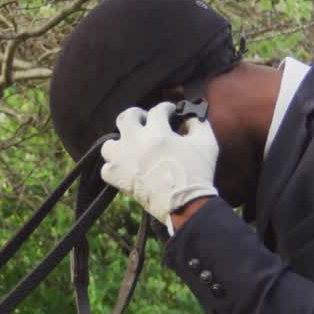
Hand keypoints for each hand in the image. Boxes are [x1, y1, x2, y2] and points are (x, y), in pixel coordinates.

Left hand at [100, 102, 218, 226]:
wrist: (186, 205)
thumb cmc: (198, 173)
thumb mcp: (207, 144)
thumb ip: (199, 124)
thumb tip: (189, 118)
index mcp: (157, 133)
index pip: (158, 110)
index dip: (166, 108)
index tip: (170, 112)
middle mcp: (135, 143)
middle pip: (126, 117)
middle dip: (138, 116)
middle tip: (147, 122)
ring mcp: (124, 161)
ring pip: (109, 144)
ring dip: (120, 143)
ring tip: (131, 147)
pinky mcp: (119, 179)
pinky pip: (107, 169)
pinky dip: (115, 168)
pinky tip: (127, 168)